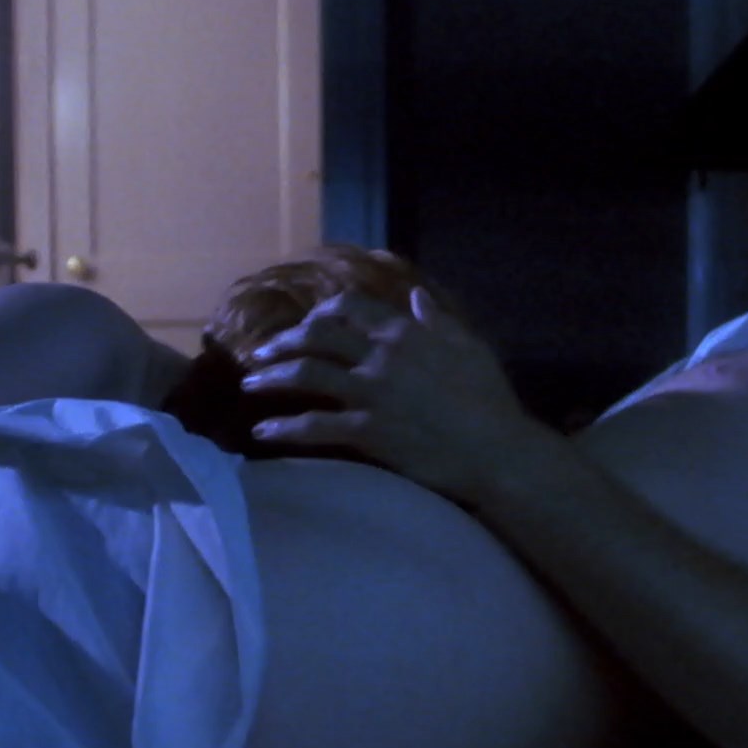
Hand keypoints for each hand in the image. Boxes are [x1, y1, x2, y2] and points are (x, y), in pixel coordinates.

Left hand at [239, 286, 545, 498]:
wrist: (497, 451)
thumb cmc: (490, 400)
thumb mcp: (469, 347)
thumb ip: (437, 321)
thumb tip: (416, 297)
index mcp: (405, 332)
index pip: (350, 307)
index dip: (321, 313)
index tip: (307, 324)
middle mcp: (382, 355)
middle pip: (318, 335)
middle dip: (284, 341)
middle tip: (263, 353)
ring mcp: (372, 392)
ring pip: (307, 373)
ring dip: (272, 377)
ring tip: (251, 385)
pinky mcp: (367, 431)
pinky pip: (315, 425)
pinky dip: (284, 428)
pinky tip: (263, 433)